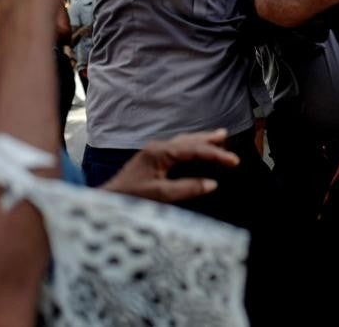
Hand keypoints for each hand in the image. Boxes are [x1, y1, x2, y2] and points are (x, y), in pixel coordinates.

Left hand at [101, 129, 239, 202]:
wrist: (105, 201)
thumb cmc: (129, 198)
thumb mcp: (160, 195)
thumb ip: (186, 189)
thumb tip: (212, 184)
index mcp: (160, 153)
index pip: (195, 150)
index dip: (216, 154)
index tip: (234, 161)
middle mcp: (157, 148)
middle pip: (189, 140)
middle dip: (209, 139)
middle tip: (227, 137)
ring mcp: (153, 152)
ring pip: (183, 141)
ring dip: (200, 139)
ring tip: (217, 136)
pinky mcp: (150, 159)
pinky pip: (177, 147)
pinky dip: (191, 146)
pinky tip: (194, 148)